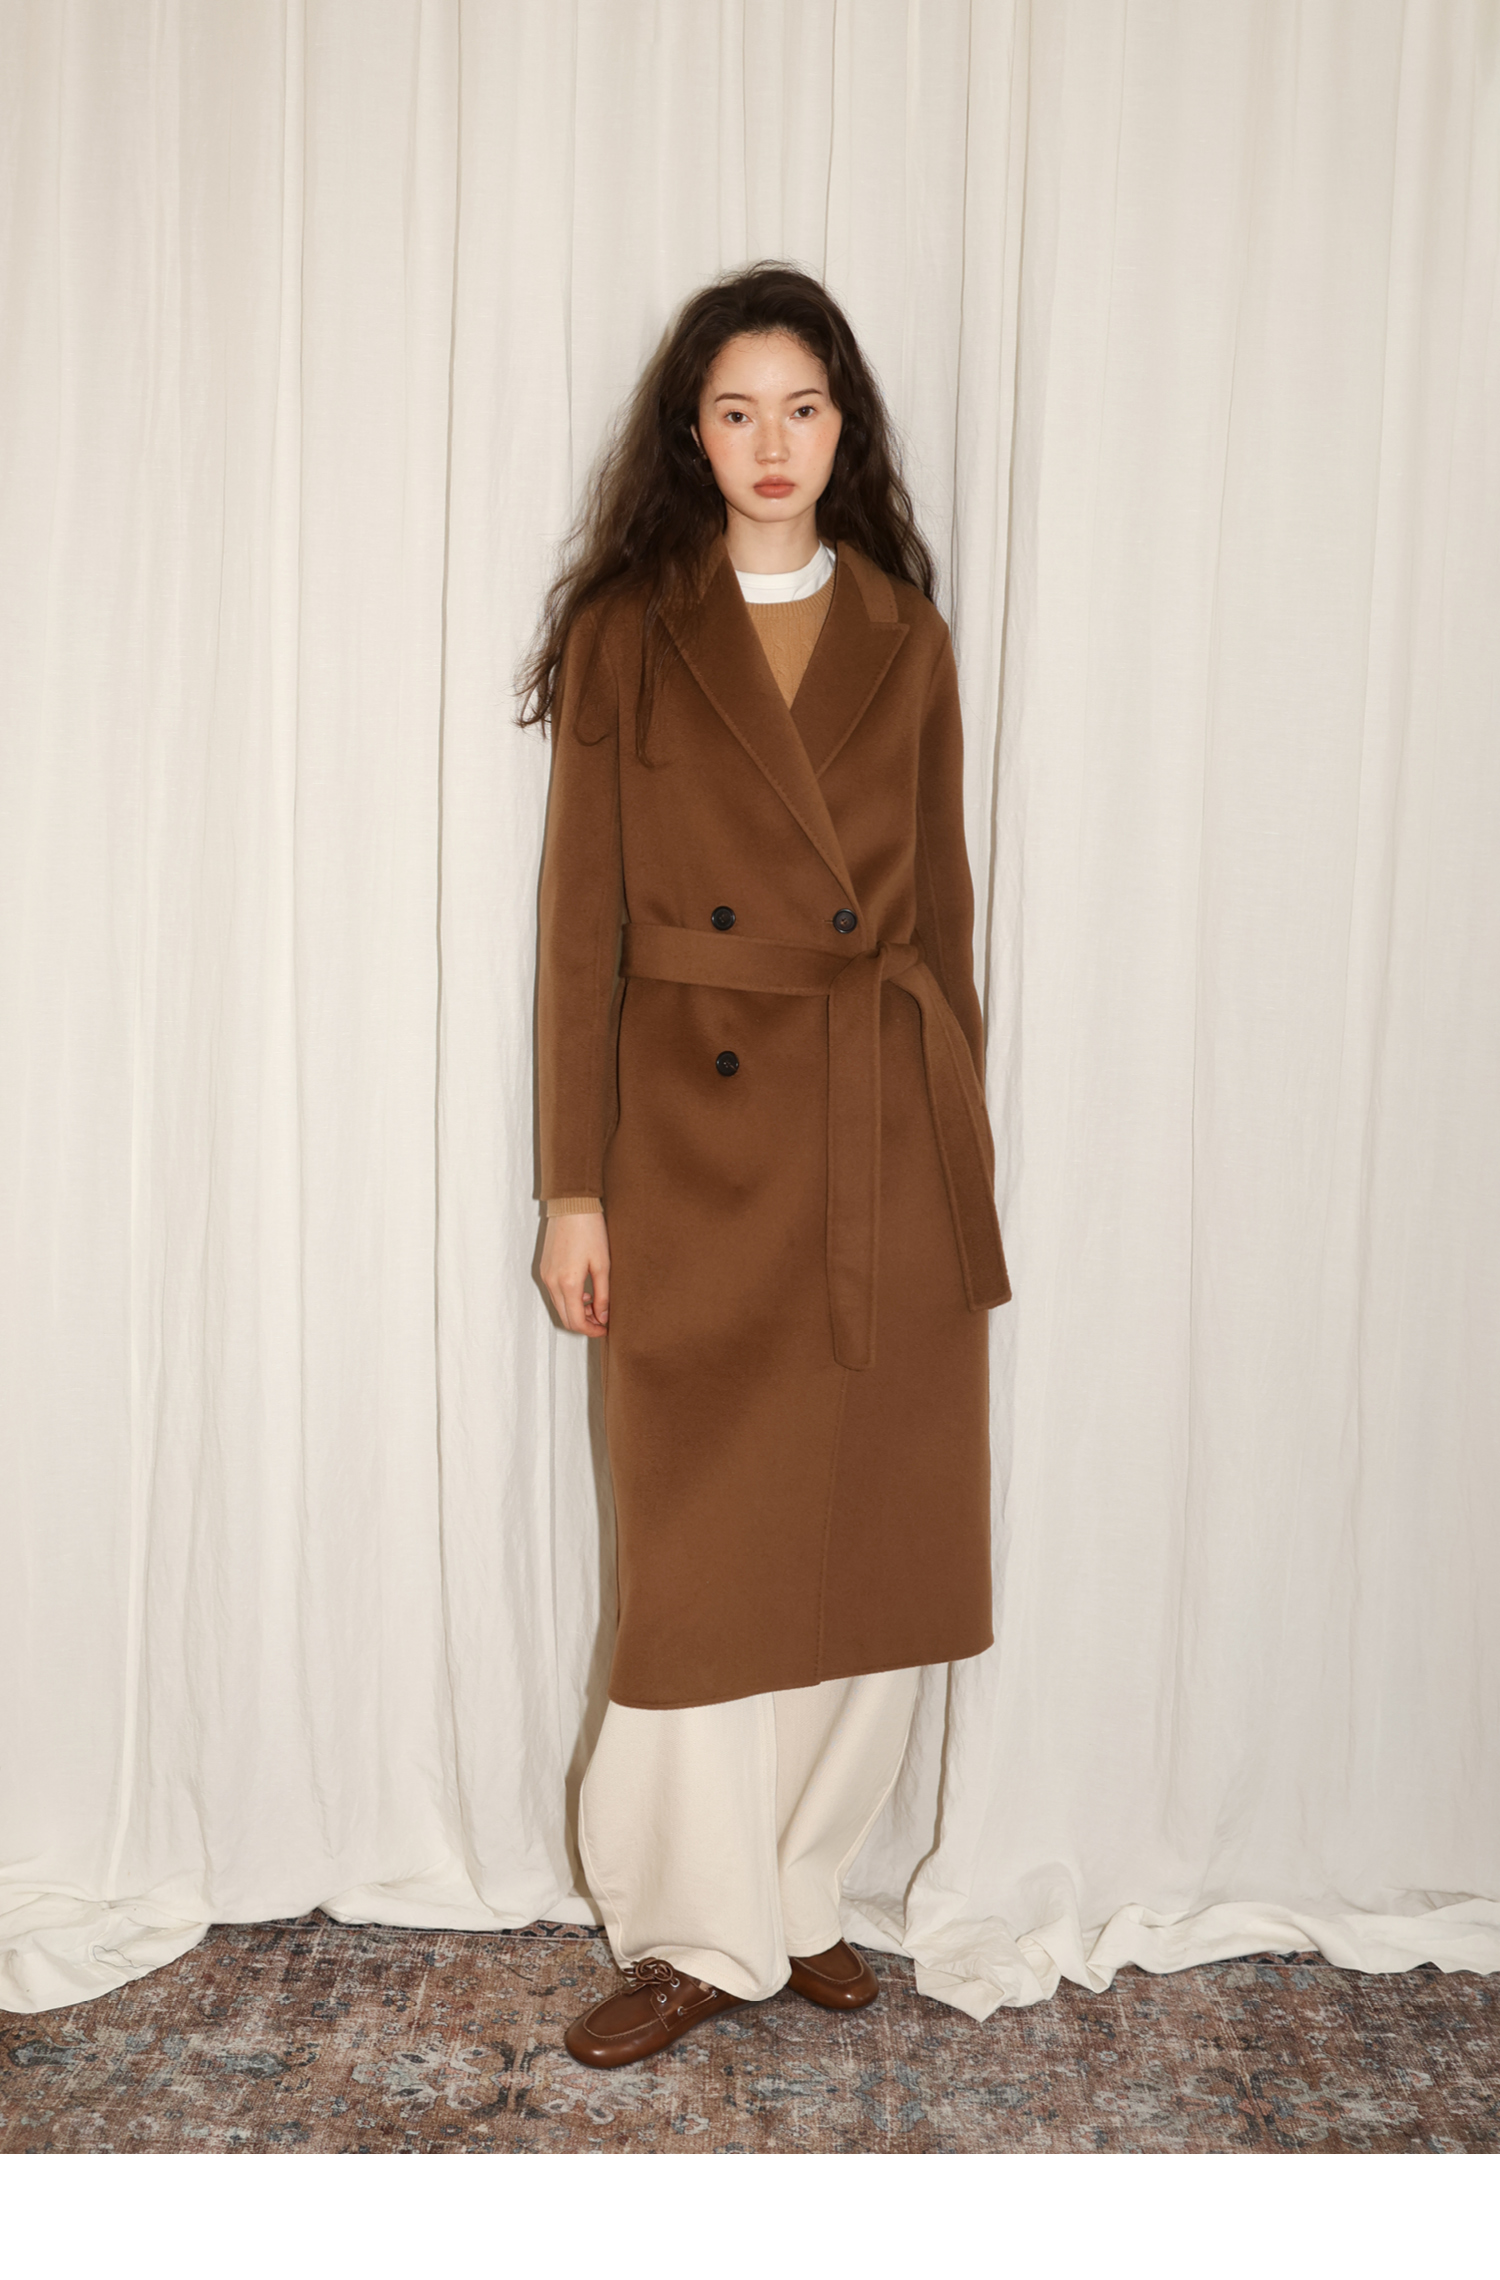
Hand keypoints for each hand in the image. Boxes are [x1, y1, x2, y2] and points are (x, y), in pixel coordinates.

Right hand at [540, 1211, 609, 1336]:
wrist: (571, 1206)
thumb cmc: (590, 1231)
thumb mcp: (603, 1265)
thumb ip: (603, 1295)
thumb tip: (604, 1317)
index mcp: (568, 1283)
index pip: (576, 1321)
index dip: (591, 1330)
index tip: (605, 1329)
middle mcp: (552, 1282)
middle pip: (565, 1317)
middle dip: (584, 1323)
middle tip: (602, 1321)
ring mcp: (546, 1275)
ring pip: (559, 1306)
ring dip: (575, 1311)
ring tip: (595, 1304)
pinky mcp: (544, 1268)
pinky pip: (554, 1293)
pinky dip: (568, 1299)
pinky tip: (583, 1291)